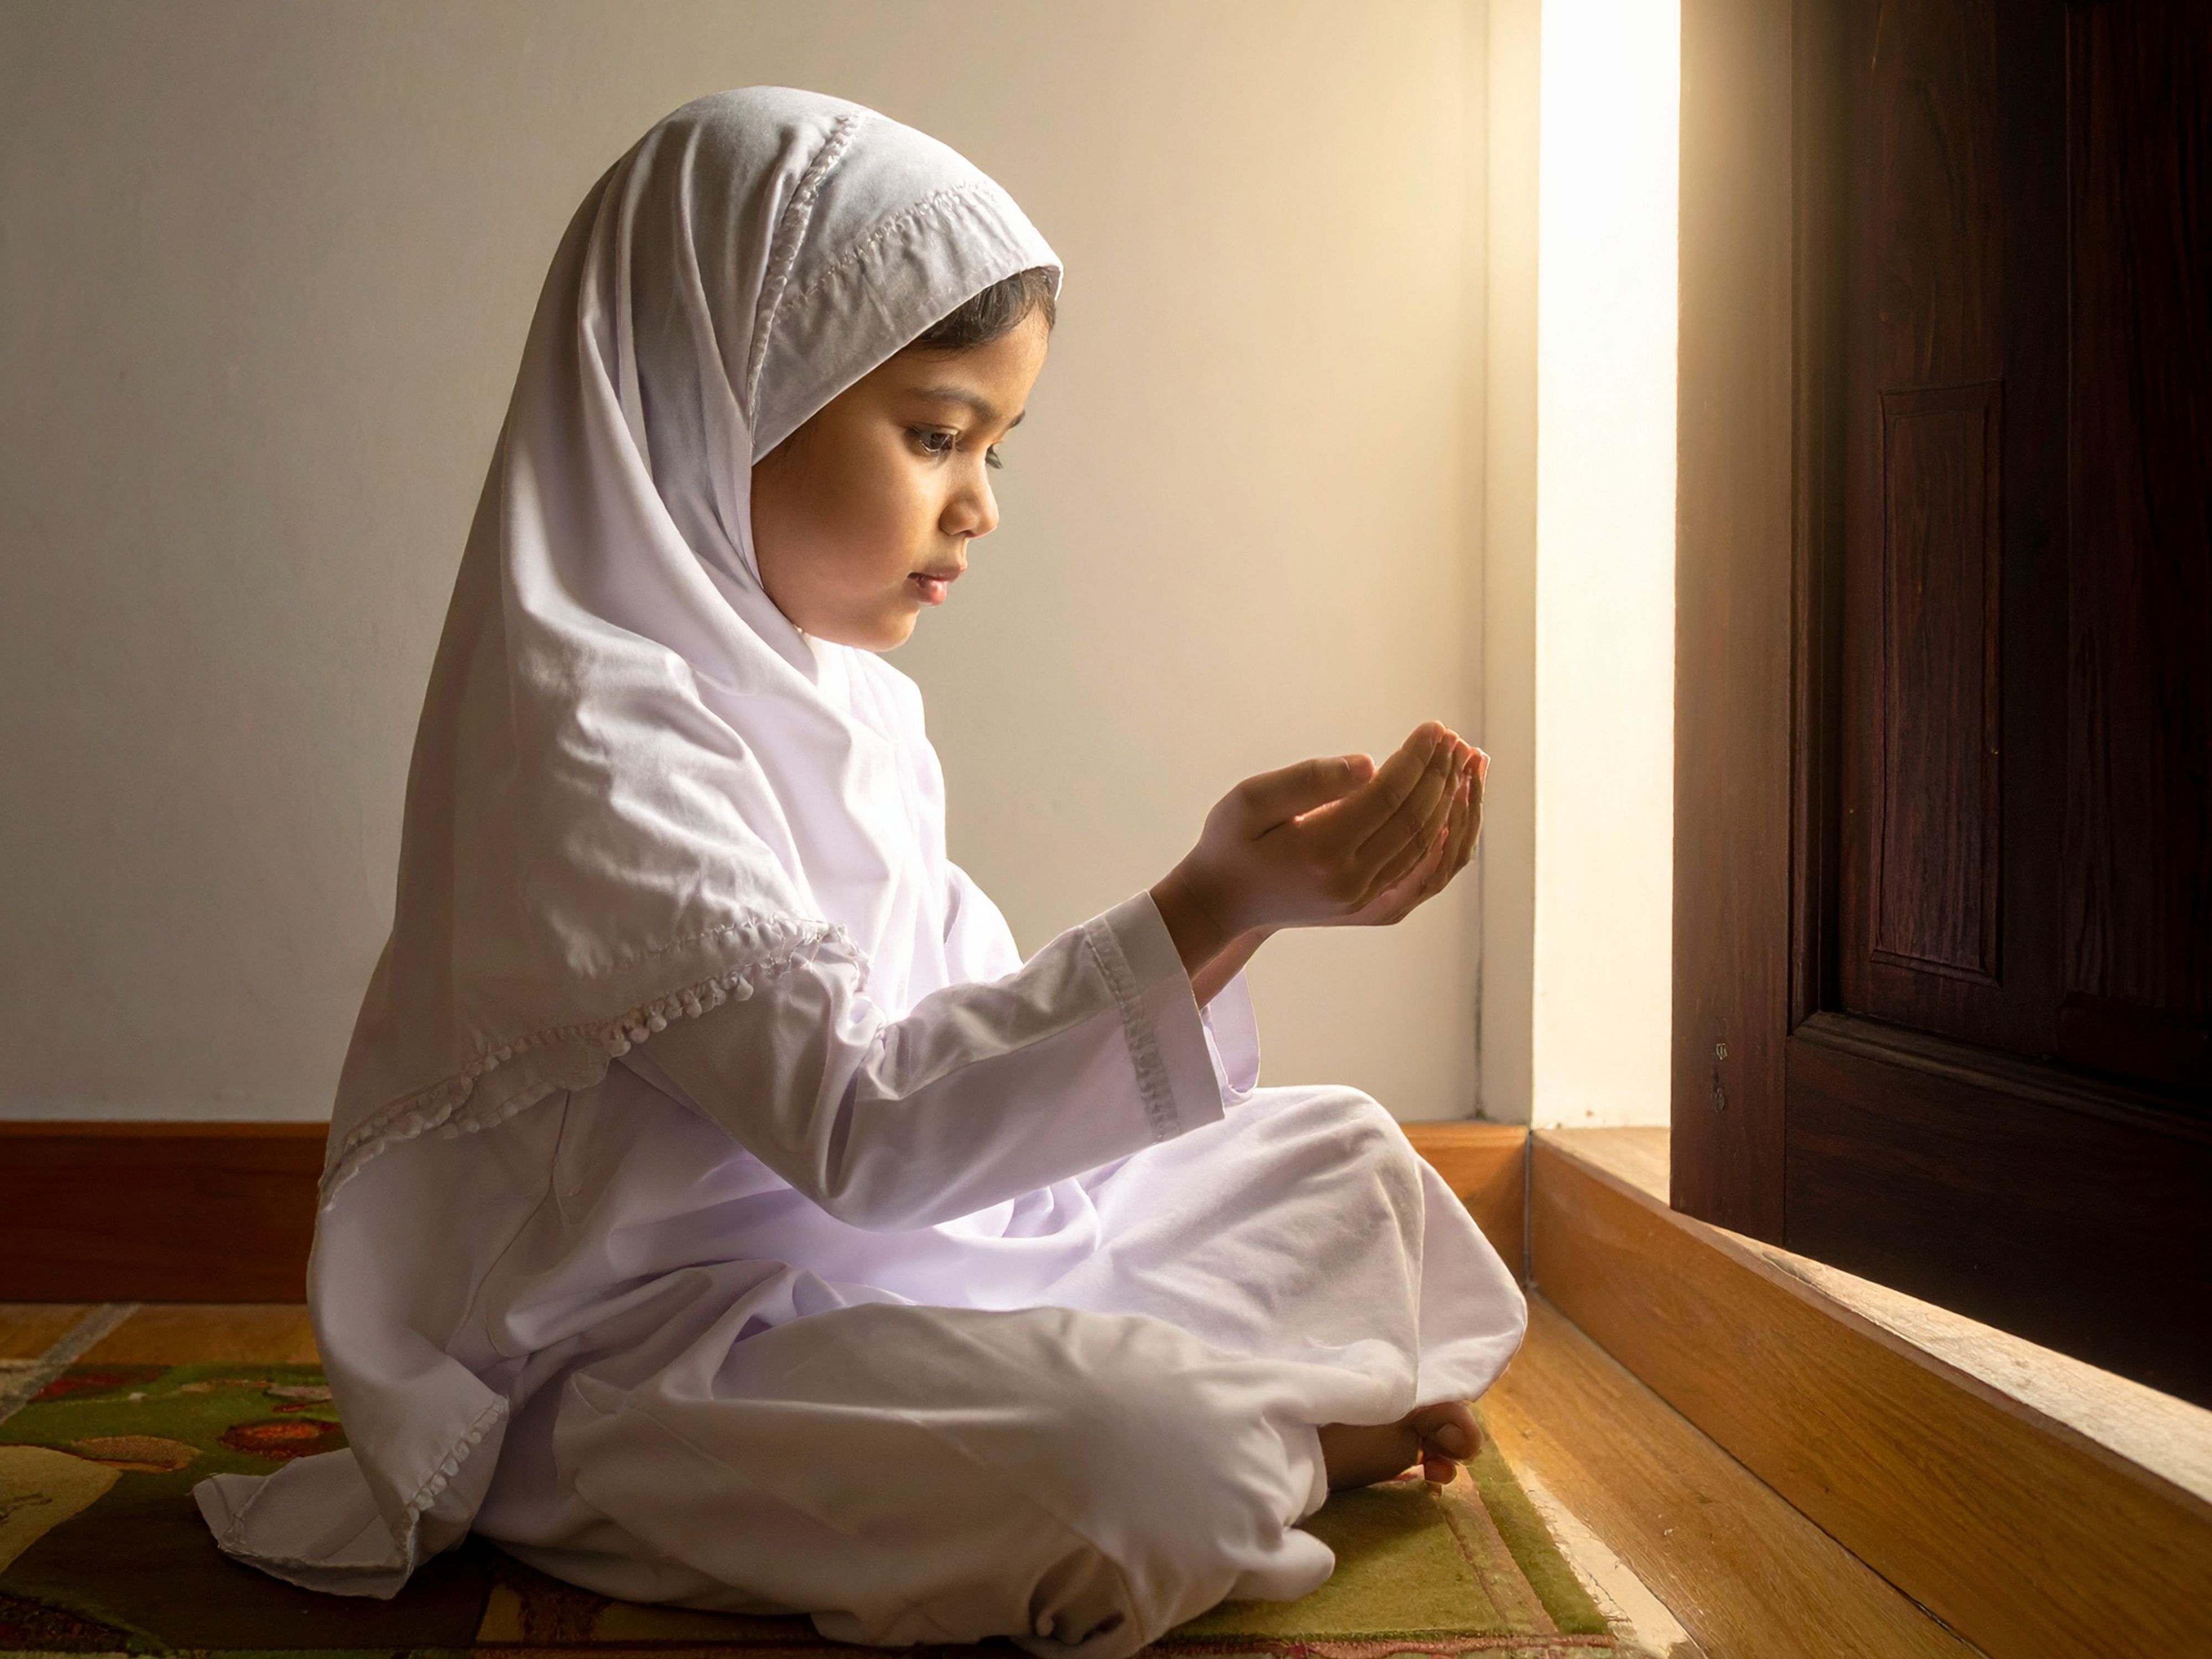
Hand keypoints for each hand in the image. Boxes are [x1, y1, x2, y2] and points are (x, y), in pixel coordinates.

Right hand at [1151, 724, 1471, 976]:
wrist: (1223, 903)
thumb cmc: (1231, 841)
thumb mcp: (1249, 800)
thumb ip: (1307, 780)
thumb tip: (1369, 764)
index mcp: (1319, 851)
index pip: (1386, 796)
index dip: (1416, 759)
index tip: (1434, 727)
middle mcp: (1350, 882)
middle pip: (1415, 821)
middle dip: (1441, 774)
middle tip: (1455, 738)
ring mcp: (1365, 901)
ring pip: (1428, 847)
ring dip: (1453, 803)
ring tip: (1468, 765)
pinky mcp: (1373, 910)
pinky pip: (1425, 876)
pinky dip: (1448, 842)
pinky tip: (1460, 814)